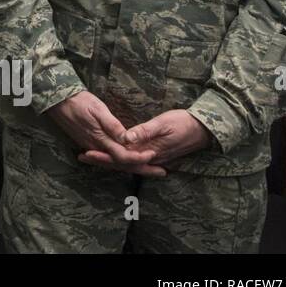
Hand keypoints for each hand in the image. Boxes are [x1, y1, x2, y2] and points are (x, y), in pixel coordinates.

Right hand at [46, 90, 164, 176]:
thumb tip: (128, 139)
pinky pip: (108, 159)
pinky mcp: (89, 144)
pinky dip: (122, 162)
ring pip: (116, 163)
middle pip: (122, 164)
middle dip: (143, 169)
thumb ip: (113, 126)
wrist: (58, 101)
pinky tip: (129, 162)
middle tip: (162, 172)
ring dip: (134, 167)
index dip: (140, 158)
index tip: (154, 155)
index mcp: (100, 140)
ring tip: (151, 169)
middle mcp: (97, 147)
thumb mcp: (98, 109)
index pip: (124, 156)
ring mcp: (92, 147)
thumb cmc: (79, 102)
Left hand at [90, 109, 211, 166]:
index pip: (121, 158)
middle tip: (81, 156)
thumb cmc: (184, 123)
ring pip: (127, 162)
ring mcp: (153, 157)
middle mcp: (149, 158)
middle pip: (121, 163)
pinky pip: (134, 159)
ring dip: (109, 160)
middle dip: (101, 160)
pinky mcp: (155, 154)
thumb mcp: (164, 123)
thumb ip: (144, 131)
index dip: (103, 156)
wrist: (204, 129)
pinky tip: (111, 155)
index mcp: (148, 151)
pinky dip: (120, 158)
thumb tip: (125, 138)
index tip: (86, 153)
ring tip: (90, 156)